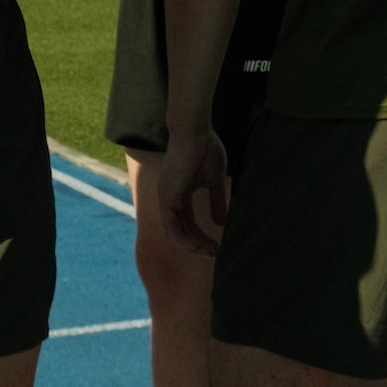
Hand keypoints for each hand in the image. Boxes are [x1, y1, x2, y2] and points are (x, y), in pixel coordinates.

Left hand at [159, 125, 229, 258]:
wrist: (194, 131)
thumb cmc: (205, 149)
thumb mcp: (215, 181)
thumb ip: (217, 200)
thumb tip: (221, 222)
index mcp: (180, 193)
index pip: (188, 222)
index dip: (201, 236)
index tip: (217, 246)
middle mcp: (170, 198)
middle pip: (181, 230)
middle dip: (198, 244)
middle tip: (214, 254)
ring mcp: (166, 198)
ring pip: (174, 232)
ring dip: (192, 245)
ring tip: (209, 252)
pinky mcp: (166, 197)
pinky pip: (171, 226)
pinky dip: (183, 238)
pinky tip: (198, 245)